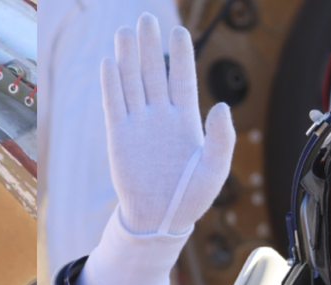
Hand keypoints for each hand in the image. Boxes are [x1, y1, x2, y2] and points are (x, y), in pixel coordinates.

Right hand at [101, 14, 233, 236]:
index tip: (179, 32)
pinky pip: (114, 104)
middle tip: (146, 17)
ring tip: (125, 31)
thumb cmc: (191, 197)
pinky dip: (111, 84)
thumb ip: (221, 139)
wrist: (160, 219)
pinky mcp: (118, 136)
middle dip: (150, 45)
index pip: (182, 79)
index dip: (180, 56)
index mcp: (186, 121)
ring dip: (128, 57)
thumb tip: (221, 106)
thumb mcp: (215, 170)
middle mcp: (161, 116)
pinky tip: (109, 62)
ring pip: (132, 82)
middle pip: (154, 72)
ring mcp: (139, 124)